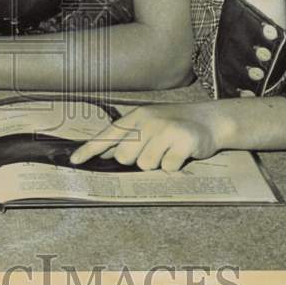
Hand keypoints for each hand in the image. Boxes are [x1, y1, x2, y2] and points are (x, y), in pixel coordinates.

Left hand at [68, 103, 220, 171]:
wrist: (210, 119)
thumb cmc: (174, 124)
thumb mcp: (148, 124)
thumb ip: (128, 137)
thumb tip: (104, 153)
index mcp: (136, 116)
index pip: (108, 134)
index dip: (90, 149)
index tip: (74, 161)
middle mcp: (148, 120)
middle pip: (124, 156)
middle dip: (135, 160)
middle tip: (152, 150)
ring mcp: (165, 130)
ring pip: (146, 165)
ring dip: (157, 164)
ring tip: (168, 151)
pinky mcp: (183, 141)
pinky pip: (167, 168)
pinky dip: (173, 167)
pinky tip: (180, 154)